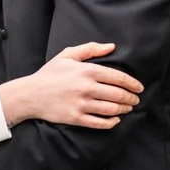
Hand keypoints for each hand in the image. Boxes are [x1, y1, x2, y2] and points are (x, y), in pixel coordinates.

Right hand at [0, 42, 141, 130]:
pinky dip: (112, 122)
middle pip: (118, 94)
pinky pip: (100, 123)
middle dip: (131, 97)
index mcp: (87, 71)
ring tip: (128, 108)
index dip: (133, 83)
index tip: (139, 87)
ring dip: (124, 109)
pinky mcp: (76, 118)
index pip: (119, 78)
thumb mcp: (68, 56)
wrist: (30, 94)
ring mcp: (82, 104)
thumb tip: (111, 46)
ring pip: (112, 109)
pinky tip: (116, 119)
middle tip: (135, 99)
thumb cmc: (49, 74)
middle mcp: (87, 88)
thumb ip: (91, 49)